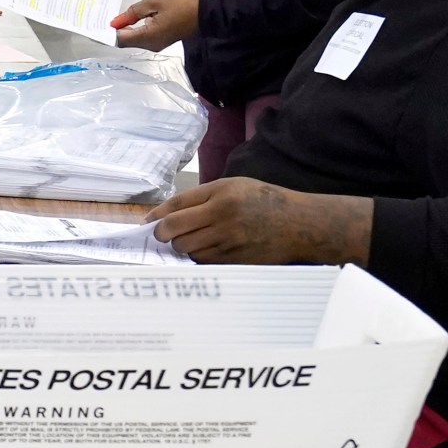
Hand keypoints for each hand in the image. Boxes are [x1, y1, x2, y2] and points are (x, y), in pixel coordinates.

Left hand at [111, 0, 198, 50]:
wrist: (204, 11)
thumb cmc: (180, 4)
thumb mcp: (153, 2)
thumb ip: (132, 13)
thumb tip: (115, 22)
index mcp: (148, 37)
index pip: (120, 40)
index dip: (110, 32)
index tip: (103, 23)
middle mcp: (151, 45)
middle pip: (126, 41)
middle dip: (117, 30)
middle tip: (110, 16)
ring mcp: (157, 45)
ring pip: (135, 40)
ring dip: (127, 30)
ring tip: (122, 16)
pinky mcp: (162, 41)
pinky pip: (144, 38)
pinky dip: (137, 30)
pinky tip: (135, 19)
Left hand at [147, 178, 372, 265]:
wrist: (299, 224)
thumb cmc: (263, 201)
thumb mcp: (233, 186)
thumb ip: (201, 197)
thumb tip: (165, 214)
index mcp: (221, 194)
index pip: (176, 206)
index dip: (156, 217)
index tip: (148, 224)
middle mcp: (223, 216)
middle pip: (174, 231)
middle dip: (165, 235)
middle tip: (164, 236)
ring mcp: (229, 240)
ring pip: (187, 249)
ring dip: (182, 247)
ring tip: (191, 240)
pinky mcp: (235, 259)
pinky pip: (203, 261)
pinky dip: (198, 257)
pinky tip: (207, 250)